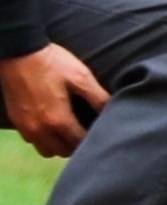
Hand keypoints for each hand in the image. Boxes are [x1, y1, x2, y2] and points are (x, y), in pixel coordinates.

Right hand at [2, 44, 107, 159]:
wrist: (19, 53)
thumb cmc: (53, 63)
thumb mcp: (81, 77)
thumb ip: (98, 98)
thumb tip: (113, 112)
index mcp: (58, 120)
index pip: (80, 143)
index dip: (93, 139)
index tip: (103, 131)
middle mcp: (39, 130)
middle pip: (63, 151)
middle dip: (77, 145)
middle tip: (88, 132)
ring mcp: (25, 127)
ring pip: (46, 149)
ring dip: (59, 144)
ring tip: (71, 130)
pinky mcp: (16, 121)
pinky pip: (32, 140)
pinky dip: (44, 138)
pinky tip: (53, 124)